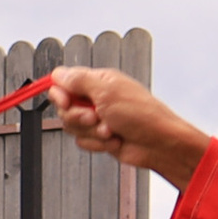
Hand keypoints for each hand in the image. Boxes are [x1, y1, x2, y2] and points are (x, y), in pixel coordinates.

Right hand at [48, 68, 208, 183]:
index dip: (60, 94)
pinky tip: (113, 139)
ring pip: (72, 127)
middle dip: (78, 117)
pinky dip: (96, 143)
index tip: (67, 102)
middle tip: (96, 116)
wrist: (159, 144)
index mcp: (99, 82)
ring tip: (110, 129)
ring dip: (90, 132)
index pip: (64, 83)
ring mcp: (98, 118)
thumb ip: (79, 81)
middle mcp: (97, 98)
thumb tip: (59, 74)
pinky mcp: (99, 136)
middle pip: (64, 108)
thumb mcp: (107, 92)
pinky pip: (82, 141)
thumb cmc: (143, 116)